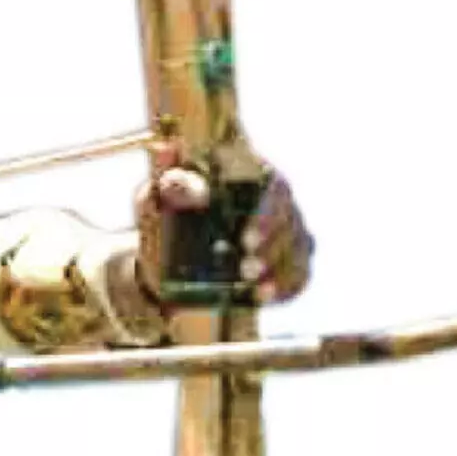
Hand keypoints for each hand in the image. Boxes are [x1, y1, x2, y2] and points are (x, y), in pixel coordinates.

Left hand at [134, 142, 313, 304]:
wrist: (165, 260)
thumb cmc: (166, 218)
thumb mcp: (158, 200)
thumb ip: (167, 185)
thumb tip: (169, 160)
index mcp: (250, 175)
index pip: (273, 186)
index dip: (266, 214)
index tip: (247, 239)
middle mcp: (276, 201)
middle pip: (288, 220)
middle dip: (270, 246)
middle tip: (246, 268)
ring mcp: (287, 231)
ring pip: (297, 247)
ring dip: (276, 268)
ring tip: (250, 283)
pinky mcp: (289, 262)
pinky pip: (298, 274)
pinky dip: (283, 287)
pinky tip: (263, 295)